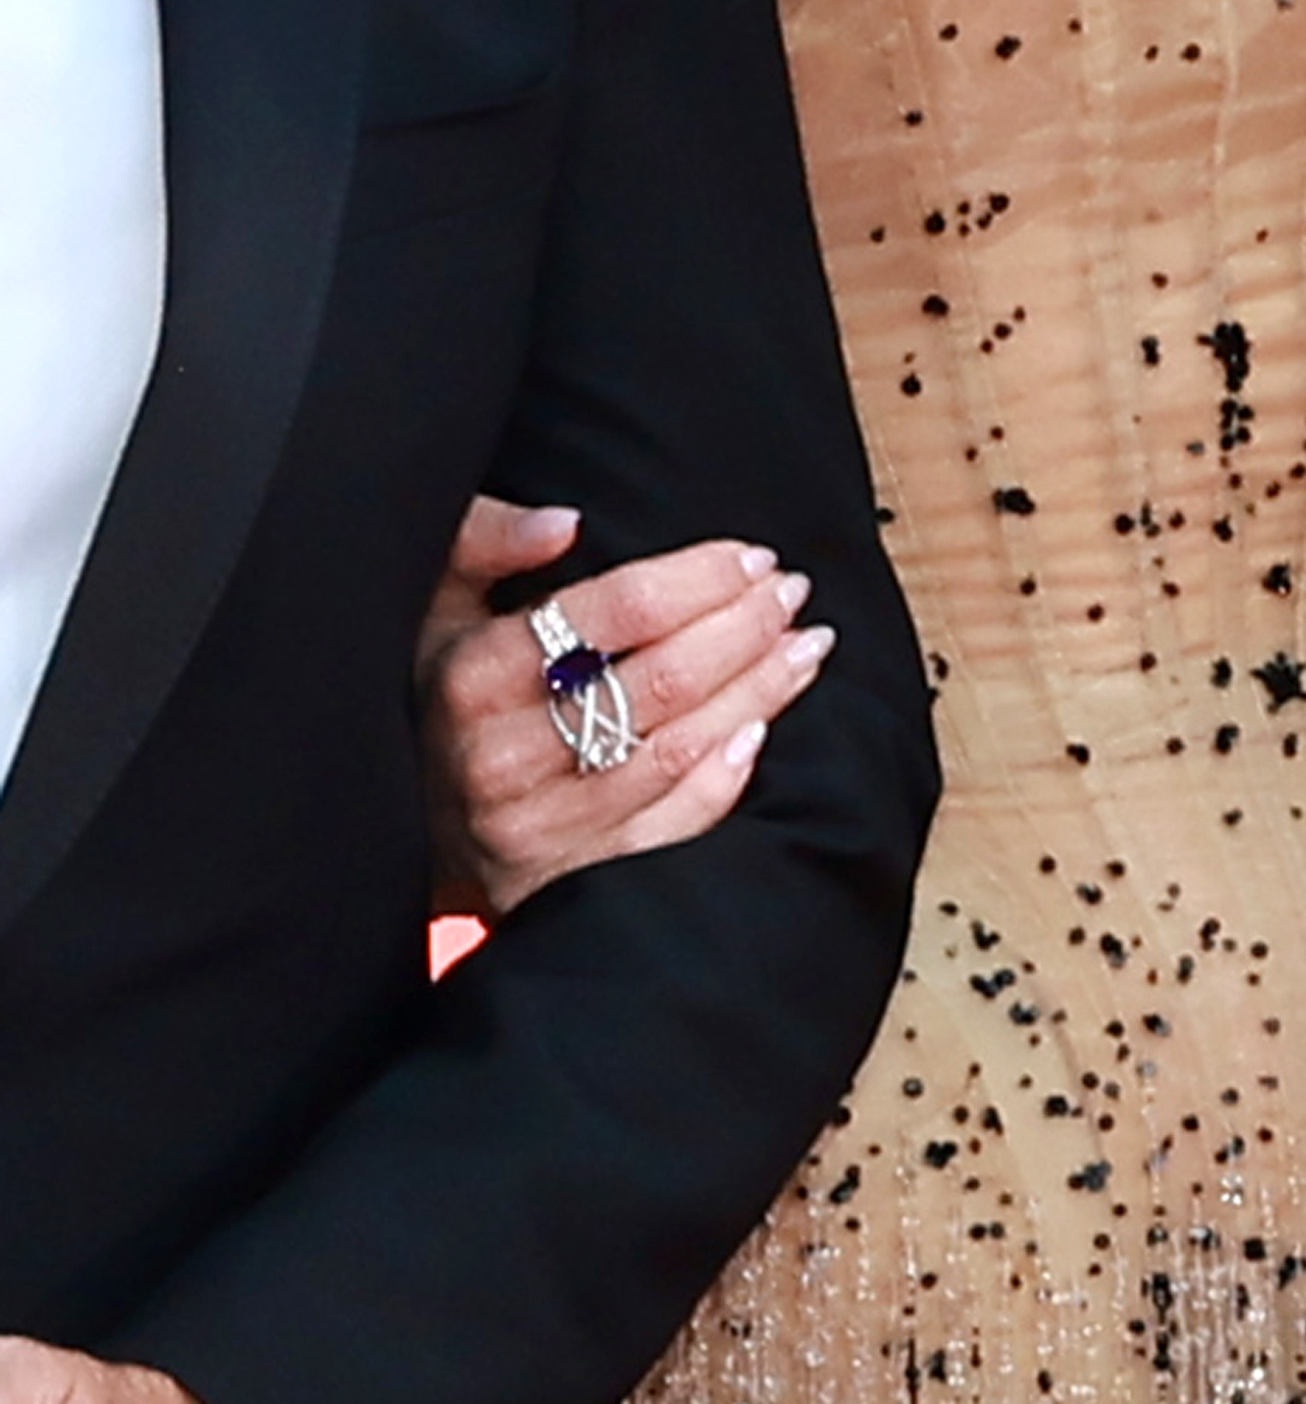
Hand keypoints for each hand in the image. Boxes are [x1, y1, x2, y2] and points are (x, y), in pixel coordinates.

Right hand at [417, 499, 829, 918]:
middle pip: (659, 681)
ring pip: (677, 749)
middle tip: (793, 593)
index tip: (754, 557)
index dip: (698, 579)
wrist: (401, 825)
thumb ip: (482, 541)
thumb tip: (563, 522)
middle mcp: (500, 756)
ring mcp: (534, 826)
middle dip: (743, 628)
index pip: (612, 613)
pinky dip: (726, 779)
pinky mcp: (563, 880)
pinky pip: (668, 829)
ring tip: (806, 646)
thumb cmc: (435, 693)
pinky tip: (764, 731)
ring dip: (758, 693)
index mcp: (471, 676)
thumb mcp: (431, 603)